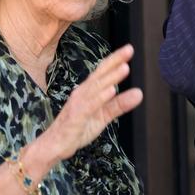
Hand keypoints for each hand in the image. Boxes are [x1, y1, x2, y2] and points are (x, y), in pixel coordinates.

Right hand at [47, 44, 141, 160]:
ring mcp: (78, 104)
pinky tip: (111, 91)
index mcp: (89, 91)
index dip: (115, 60)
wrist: (55, 145)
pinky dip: (100, 98)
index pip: (103, 72)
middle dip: (114, 61)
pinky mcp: (76, 117)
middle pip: (99, 75)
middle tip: (129, 49)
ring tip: (124, 67)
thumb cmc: (77, 128)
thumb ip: (119, 105)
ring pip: (95, 88)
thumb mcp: (103, 116)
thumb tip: (139, 93)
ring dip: (110, 77)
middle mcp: (82, 93)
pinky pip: (89, 106)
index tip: (129, 49)